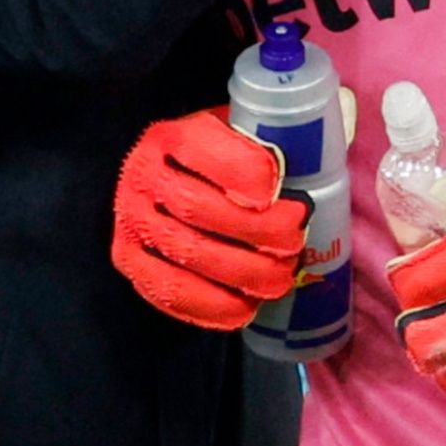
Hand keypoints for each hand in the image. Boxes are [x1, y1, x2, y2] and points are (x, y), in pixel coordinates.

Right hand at [110, 108, 311, 329]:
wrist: (171, 182)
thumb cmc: (221, 163)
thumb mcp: (241, 137)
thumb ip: (271, 144)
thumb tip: (316, 165)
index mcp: (171, 137)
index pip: (203, 150)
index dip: (244, 172)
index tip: (279, 192)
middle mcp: (142, 174)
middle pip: (198, 208)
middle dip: (256, 230)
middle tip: (295, 239)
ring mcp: (131, 219)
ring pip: (187, 253)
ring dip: (242, 272)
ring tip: (280, 278)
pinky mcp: (129, 259)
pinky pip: (168, 290)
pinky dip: (210, 305)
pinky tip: (244, 308)